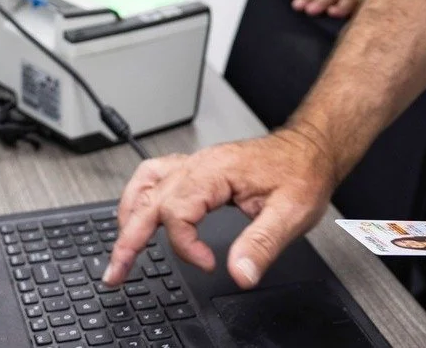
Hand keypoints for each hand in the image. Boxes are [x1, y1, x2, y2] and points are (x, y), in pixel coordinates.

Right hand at [104, 126, 337, 289]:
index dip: (186, 246)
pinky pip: (157, 176)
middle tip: (115, 273)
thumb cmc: (300, 173)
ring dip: (128, 215)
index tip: (207, 264)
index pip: (177, 211)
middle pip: (149, 199)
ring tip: (121, 248)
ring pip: (146, 184)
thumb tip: (239, 274)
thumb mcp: (290, 213)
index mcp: (216, 172)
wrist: (309, 150)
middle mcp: (201, 164)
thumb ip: (261, 245)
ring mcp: (198, 163)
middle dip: (127, 238)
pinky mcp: (200, 169)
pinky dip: (141, 198)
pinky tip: (139, 214)